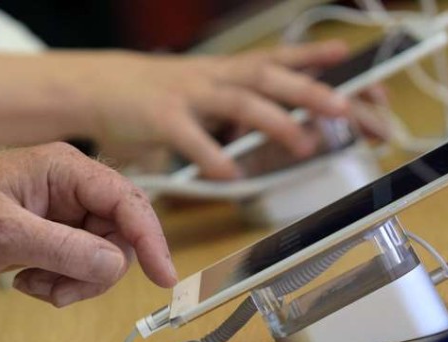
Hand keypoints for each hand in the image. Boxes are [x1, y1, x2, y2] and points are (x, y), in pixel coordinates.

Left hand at [0, 142, 175, 307]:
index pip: (127, 202)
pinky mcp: (54, 238)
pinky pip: (81, 268)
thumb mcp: (3, 232)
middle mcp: (72, 190)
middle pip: (120, 236)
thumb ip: (63, 249)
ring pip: (102, 258)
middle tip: (61, 292)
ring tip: (34, 286)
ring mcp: (64, 215)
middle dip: (97, 271)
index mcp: (65, 170)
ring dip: (75, 283)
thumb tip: (115, 266)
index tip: (163, 277)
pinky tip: (26, 282)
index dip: (150, 239)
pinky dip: (61, 285)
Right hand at [56, 41, 352, 178]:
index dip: (314, 60)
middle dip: (310, 92)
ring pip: (240, 102)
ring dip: (275, 122)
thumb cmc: (158, 94)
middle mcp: (214, 77)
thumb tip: (290, 123)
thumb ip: (245, 106)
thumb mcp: (207, 89)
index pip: (278, 59)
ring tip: (305, 144)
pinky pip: (191, 138)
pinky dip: (211, 157)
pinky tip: (230, 176)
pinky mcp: (160, 118)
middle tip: (346, 109)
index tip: (350, 63)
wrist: (97, 85)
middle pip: (269, 79)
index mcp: (227, 71)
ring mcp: (189, 96)